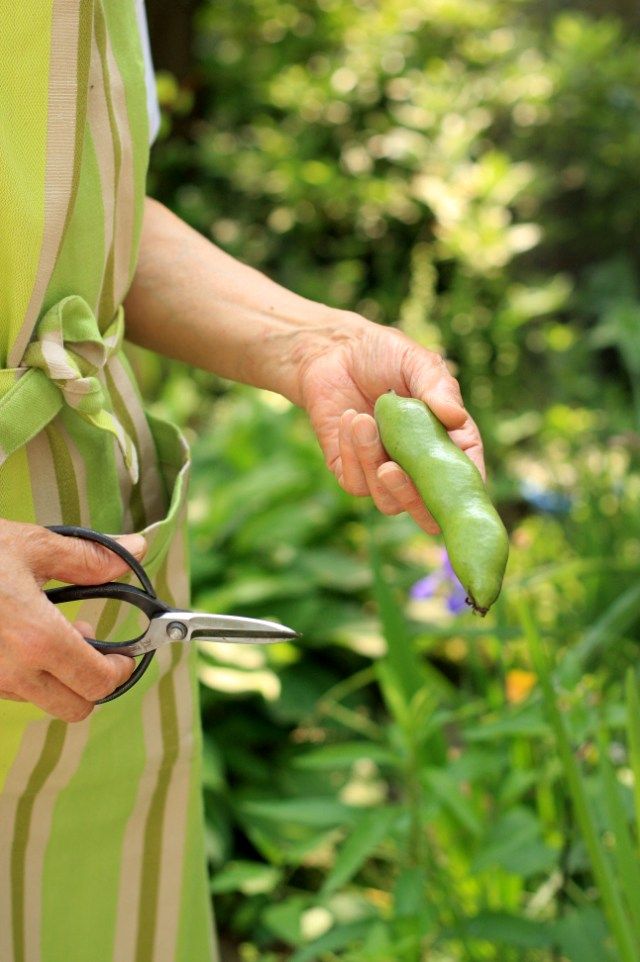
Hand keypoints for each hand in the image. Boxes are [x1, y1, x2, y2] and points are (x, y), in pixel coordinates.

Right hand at [0, 522, 146, 721]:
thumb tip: (136, 549)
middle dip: (91, 682)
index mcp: (38, 638)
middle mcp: (11, 671)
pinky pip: (7, 692)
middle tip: (90, 647)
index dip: (119, 669)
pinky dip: (22, 674)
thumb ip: (88, 557)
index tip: (122, 652)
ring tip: (47, 634)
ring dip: (54, 678)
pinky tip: (16, 638)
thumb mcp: (31, 546)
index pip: (98, 682)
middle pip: (75, 709)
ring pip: (40, 702)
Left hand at [297, 314, 484, 533]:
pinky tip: (349, 419)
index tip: (451, 486)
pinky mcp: (352, 472)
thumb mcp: (416, 362)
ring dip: (372, 461)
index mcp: (449, 443)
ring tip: (363, 419)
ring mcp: (385, 473)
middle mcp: (419, 466)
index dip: (464, 491)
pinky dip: (351, 453)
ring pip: (387, 501)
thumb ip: (437, 387)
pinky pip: (355, 483)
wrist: (335, 351)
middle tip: (390, 470)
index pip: (466, 480)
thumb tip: (456, 416)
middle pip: (427, 510)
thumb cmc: (385, 355)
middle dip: (410, 497)